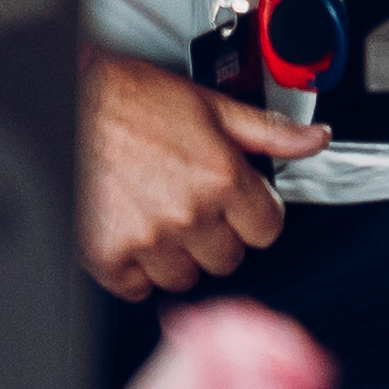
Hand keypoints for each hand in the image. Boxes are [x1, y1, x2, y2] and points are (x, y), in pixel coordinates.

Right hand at [83, 54, 325, 298]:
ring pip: (184, 278)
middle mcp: (187, 212)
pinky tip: (136, 237)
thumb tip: (315, 138)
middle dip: (219, 236)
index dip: (256, 216)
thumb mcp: (213, 106)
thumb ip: (269, 132)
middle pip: (227, 259)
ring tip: (164, 221)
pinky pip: (136, 288)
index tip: (241, 207)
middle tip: (198, 209)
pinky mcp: (106, 256)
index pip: (267, 230)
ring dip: (179, 256)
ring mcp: (146, 239)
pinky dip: (137, 270)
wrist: (73, 104)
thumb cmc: (137, 100)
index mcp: (221, 176)